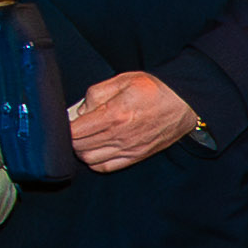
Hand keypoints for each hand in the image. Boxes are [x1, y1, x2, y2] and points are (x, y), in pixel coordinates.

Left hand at [65, 72, 203, 173]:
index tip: (63, 122)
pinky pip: (106, 167)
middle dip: (70, 138)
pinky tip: (96, 149)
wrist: (184, 103)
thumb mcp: (122, 80)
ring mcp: (128, 149)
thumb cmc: (153, 89)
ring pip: (89, 159)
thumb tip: (80, 110)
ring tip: (84, 138)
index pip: (75, 131)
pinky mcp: (136, 156)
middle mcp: (120, 135)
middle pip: (79, 147)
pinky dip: (95, 161)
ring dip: (81, 150)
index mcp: (114, 115)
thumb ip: (96, 93)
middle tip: (73, 128)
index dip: (64, 128)